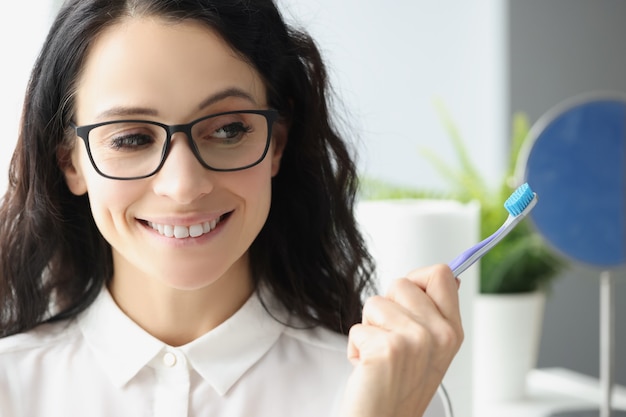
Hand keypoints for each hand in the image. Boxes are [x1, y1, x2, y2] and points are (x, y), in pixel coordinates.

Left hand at [339, 264, 462, 416]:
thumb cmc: (399, 389)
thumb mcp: (430, 350)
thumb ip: (434, 313)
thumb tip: (444, 276)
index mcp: (452, 331)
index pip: (441, 274)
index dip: (417, 279)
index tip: (405, 300)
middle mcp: (440, 335)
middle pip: (402, 283)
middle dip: (386, 307)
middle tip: (390, 340)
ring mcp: (417, 341)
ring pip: (375, 302)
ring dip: (368, 328)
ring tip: (379, 356)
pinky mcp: (390, 349)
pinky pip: (357, 328)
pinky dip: (355, 348)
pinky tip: (369, 369)